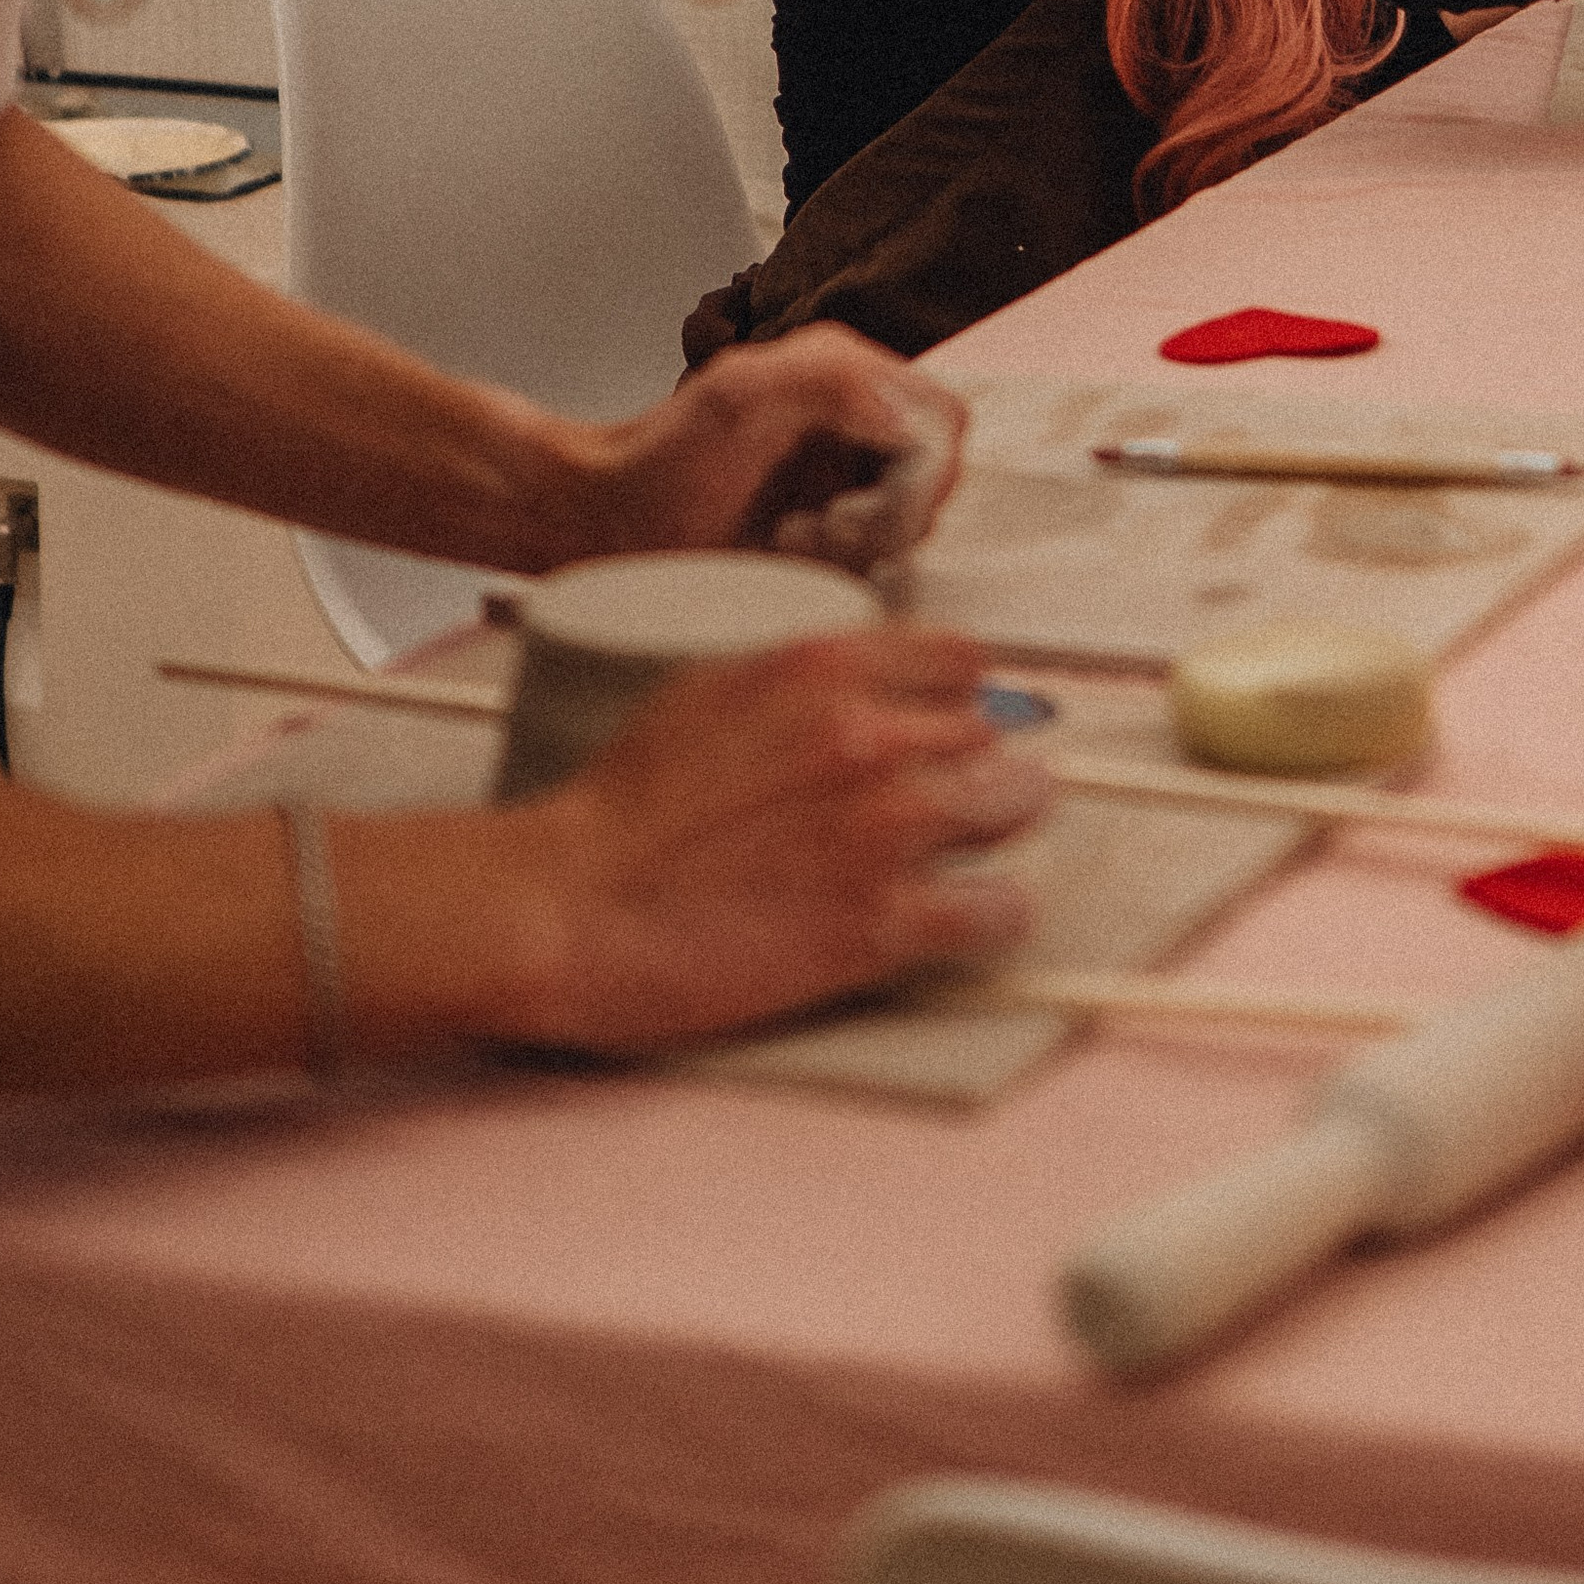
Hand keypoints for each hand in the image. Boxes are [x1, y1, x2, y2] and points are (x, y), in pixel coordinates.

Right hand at [489, 625, 1043, 1049]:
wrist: (571, 906)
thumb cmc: (619, 808)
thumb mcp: (707, 687)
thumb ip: (801, 679)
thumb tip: (863, 683)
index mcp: (826, 667)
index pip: (961, 659)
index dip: (960, 697)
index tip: (956, 723)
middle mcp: (871, 734)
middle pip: (992, 736)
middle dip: (975, 767)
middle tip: (953, 800)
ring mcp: (884, 830)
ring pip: (1012, 808)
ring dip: (994, 831)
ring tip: (969, 853)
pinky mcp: (881, 924)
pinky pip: (996, 910)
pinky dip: (993, 914)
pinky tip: (970, 917)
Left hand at [567, 328, 965, 574]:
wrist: (611, 520)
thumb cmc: (659, 463)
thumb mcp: (736, 398)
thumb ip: (828, 380)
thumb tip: (903, 419)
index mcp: (844, 368)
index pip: (941, 419)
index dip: (921, 473)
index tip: (865, 510)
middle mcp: (855, 411)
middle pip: (936, 473)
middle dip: (888, 515)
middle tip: (824, 528)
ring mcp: (847, 466)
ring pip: (913, 517)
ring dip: (862, 542)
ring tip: (797, 537)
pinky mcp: (835, 516)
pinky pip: (879, 549)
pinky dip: (844, 561)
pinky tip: (793, 549)